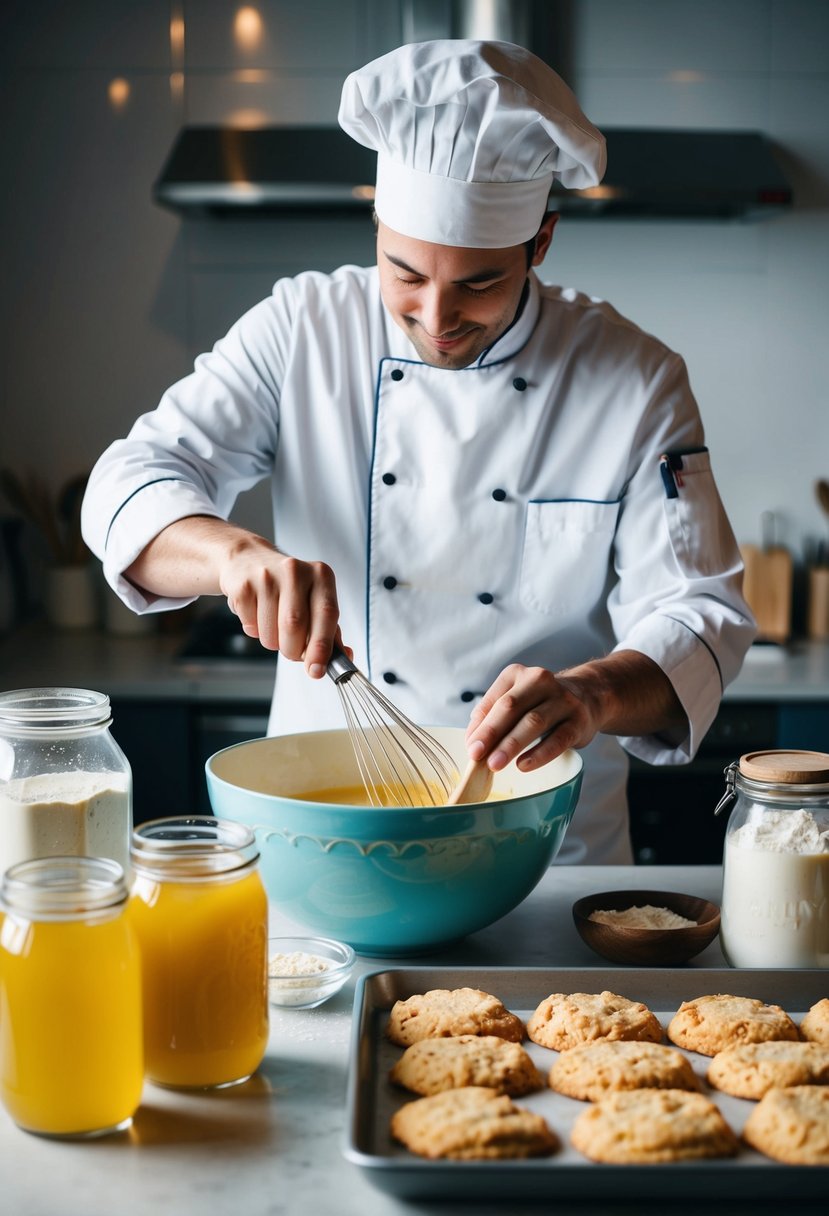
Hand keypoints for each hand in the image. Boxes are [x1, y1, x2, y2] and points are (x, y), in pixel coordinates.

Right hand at [220, 536, 342, 677]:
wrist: (248, 560)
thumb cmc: (287, 587)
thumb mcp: (314, 600)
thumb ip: (330, 630)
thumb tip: (344, 657)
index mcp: (321, 575)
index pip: (327, 614)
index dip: (322, 647)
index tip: (317, 669)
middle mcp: (295, 571)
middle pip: (295, 626)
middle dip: (293, 650)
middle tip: (292, 649)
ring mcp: (267, 576)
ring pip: (271, 634)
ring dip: (273, 642)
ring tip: (272, 624)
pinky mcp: (243, 586)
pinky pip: (250, 628)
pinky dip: (254, 632)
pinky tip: (257, 614)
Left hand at [464, 664, 599, 773]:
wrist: (588, 696)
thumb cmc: (541, 703)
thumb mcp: (516, 700)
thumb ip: (493, 716)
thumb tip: (473, 741)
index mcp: (517, 674)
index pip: (493, 700)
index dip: (479, 725)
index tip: (470, 747)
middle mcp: (540, 681)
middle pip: (511, 707)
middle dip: (491, 732)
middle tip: (476, 755)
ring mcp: (562, 700)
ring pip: (533, 721)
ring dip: (511, 744)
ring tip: (494, 764)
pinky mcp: (578, 720)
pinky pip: (558, 739)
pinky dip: (539, 753)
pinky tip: (523, 765)